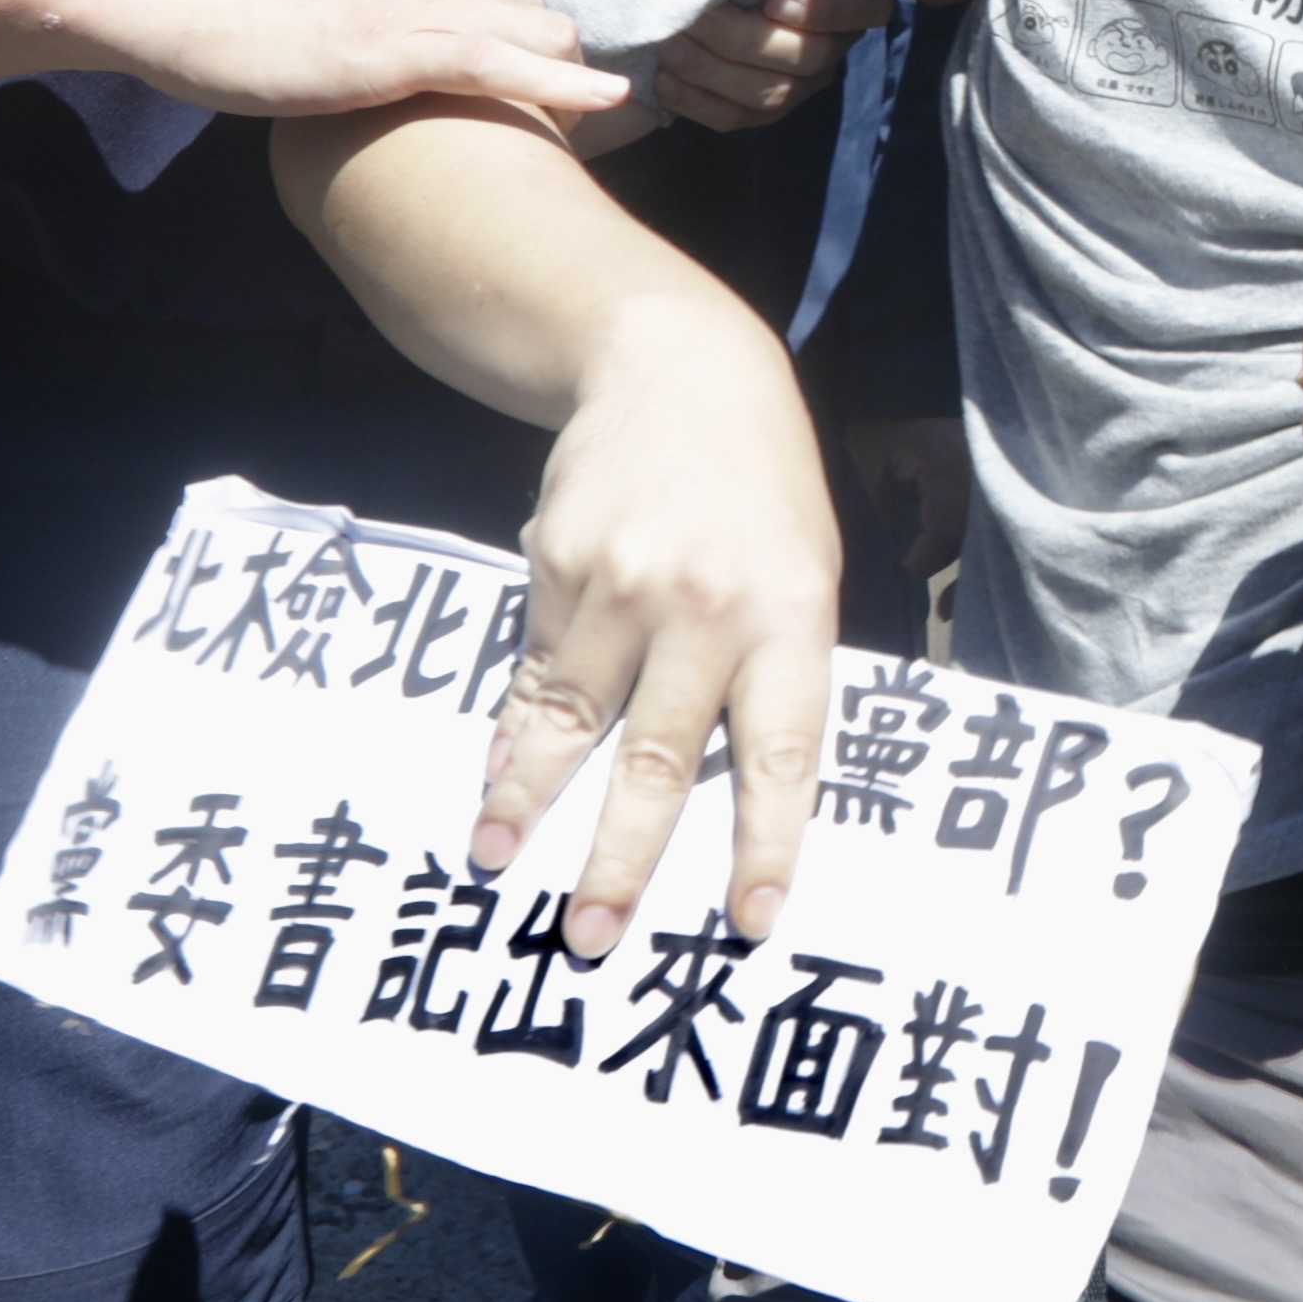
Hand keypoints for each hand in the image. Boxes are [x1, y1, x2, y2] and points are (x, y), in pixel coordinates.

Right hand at [53, 0, 626, 124]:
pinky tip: (607, 103)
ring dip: (563, 90)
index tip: (541, 96)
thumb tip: (410, 40)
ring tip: (579, 149)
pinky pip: (502, 60)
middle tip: (555, 138)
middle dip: (553, 72)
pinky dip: (560, 85)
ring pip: (536, 36)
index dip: (531, 46)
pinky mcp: (399, 36)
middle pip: (538, 14)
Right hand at [475, 293, 845, 949]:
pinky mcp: (557, 565)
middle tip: (593, 935)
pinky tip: (497, 782)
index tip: (749, 921)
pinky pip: (535, 672)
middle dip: (622, 857)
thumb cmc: (762, 495)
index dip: (766, 842)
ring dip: (531, 803)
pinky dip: (515, 735)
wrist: (677, 366)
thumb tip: (728, 798)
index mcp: (791, 615)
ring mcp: (623, 584)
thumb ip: (774, 673)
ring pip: (574, 723)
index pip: (782, 752)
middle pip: (660, 758)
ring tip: (499, 863)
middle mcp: (707, 606)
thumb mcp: (805, 570)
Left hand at [649, 0, 893, 134]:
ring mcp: (802, 83)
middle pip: (805, 56)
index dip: (825, 10)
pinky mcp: (764, 110)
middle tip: (695, 15)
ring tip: (669, 45)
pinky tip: (664, 78)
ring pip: (768, 93)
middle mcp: (835, 45)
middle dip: (741, 37)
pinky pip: (735, 118)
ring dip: (711, 70)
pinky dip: (696, 101)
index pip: (865, 7)